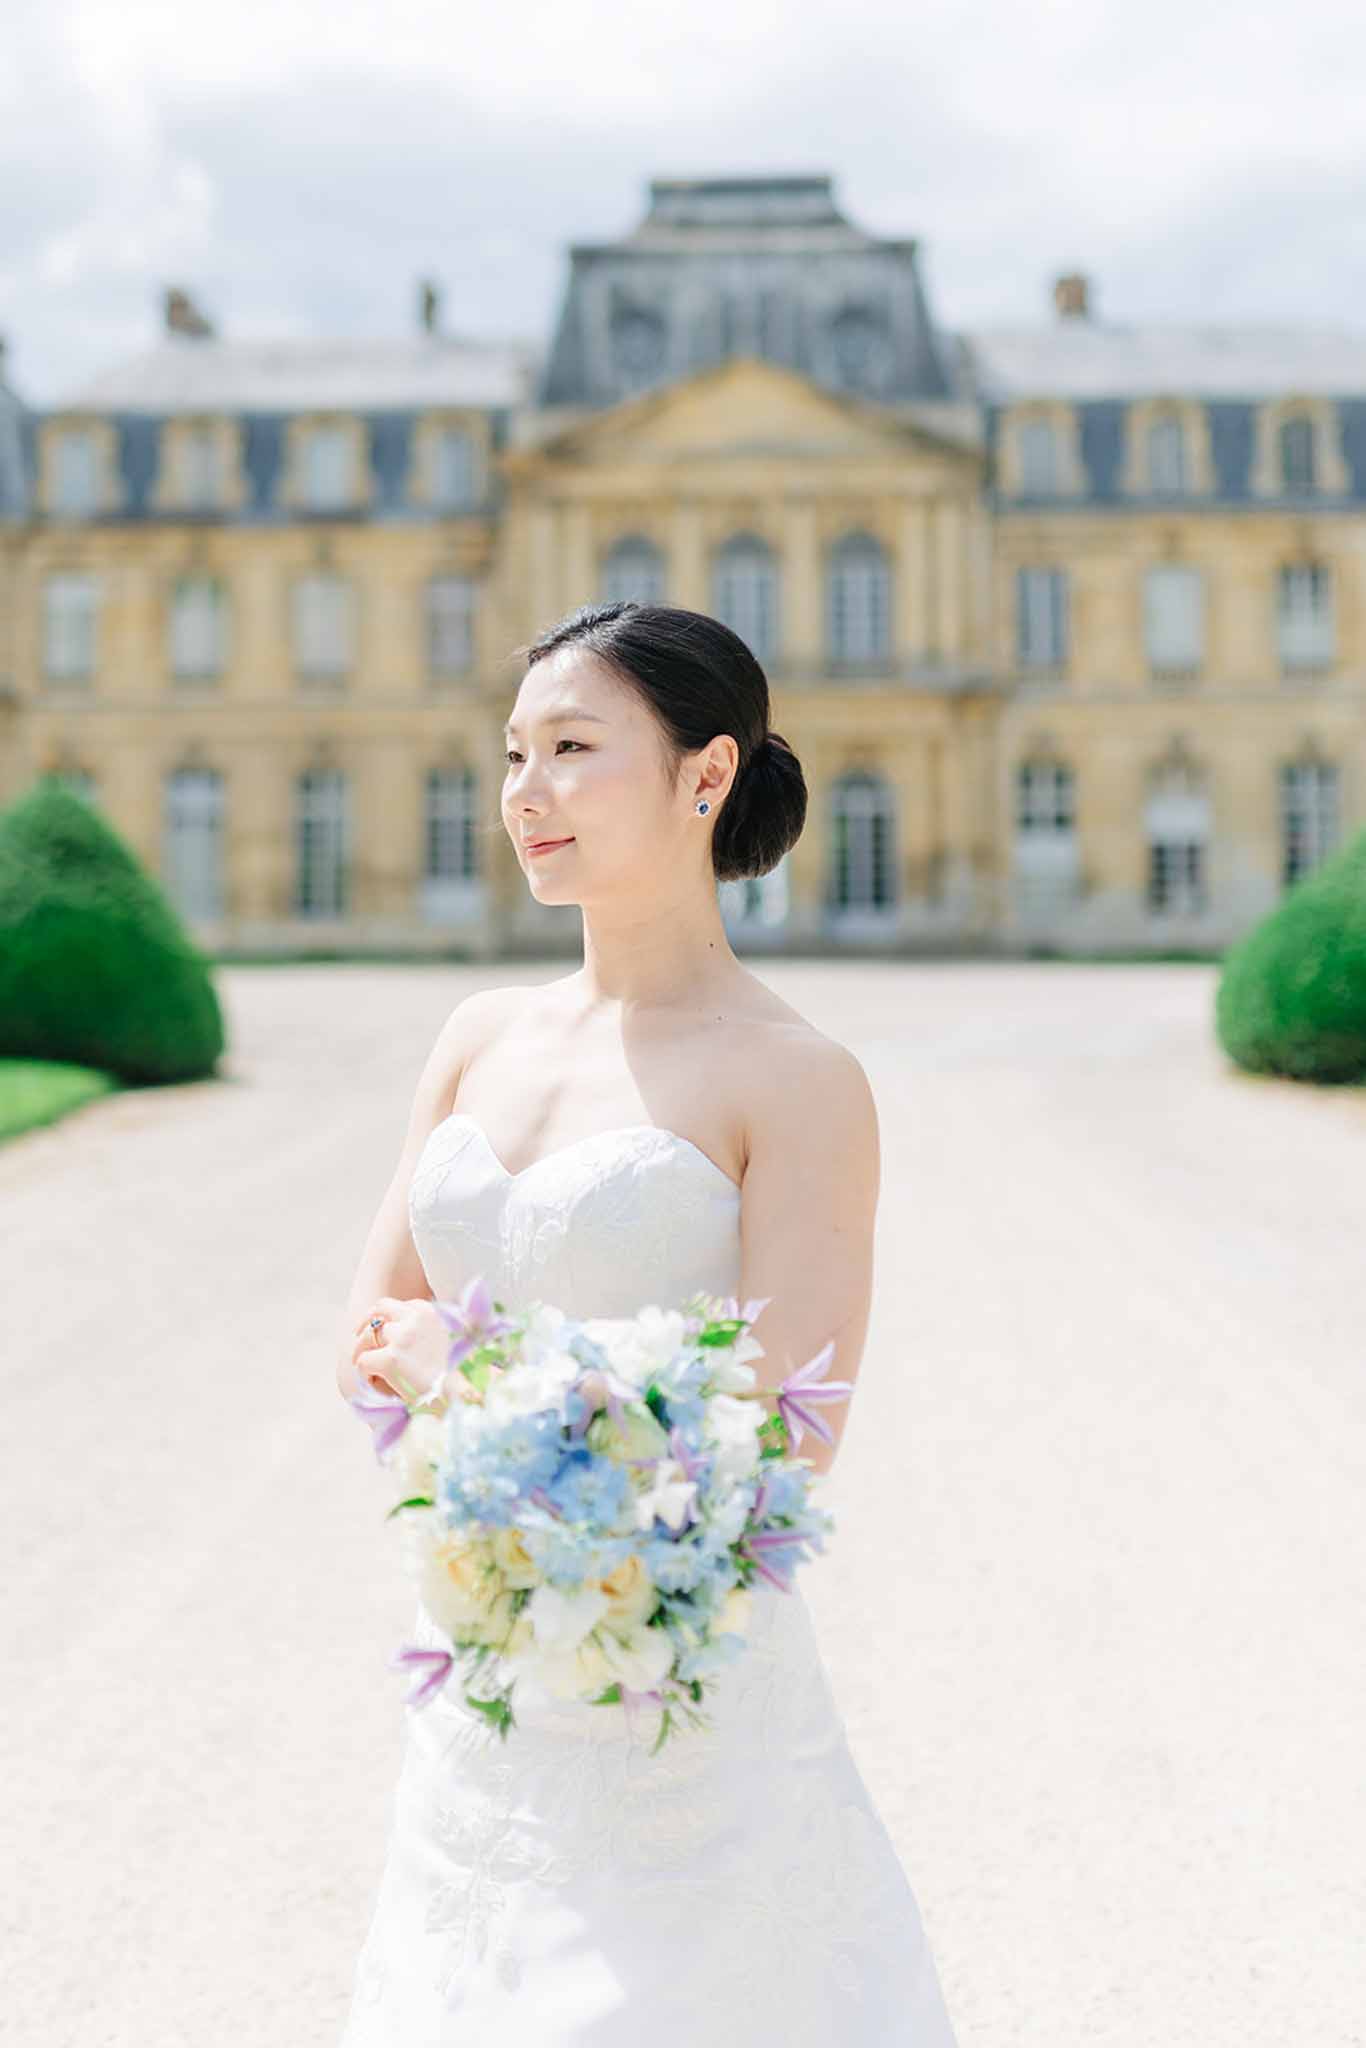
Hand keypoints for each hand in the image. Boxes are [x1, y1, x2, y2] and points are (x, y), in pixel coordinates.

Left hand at [352, 1297, 479, 1406]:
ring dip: (363, 1352)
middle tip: (360, 1337)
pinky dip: (366, 1375)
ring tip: (370, 1371)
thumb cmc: (461, 1376)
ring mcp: (402, 1337)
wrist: (464, 1397)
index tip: (386, 1333)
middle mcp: (415, 1318)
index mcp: (430, 1311)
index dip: (389, 1320)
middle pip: (379, 1311)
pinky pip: (363, 1362)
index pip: (398, 1305)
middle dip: (366, 1323)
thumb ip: (433, 1328)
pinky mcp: (390, 1359)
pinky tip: (378, 1385)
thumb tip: (411, 1330)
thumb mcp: (453, 1339)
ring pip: (367, 1337)